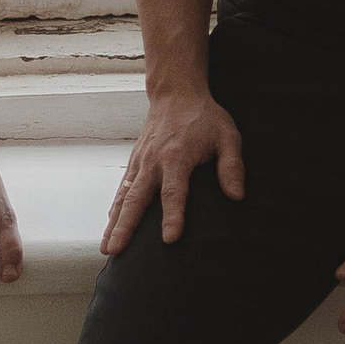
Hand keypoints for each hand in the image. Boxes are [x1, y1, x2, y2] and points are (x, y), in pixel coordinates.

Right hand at [101, 89, 244, 254]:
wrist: (176, 93)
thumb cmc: (204, 117)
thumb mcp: (227, 135)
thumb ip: (232, 166)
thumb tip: (237, 196)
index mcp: (177, 156)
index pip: (174, 192)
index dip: (173, 216)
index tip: (170, 239)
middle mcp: (153, 161)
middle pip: (137, 199)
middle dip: (125, 226)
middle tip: (116, 250)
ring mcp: (141, 161)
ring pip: (124, 196)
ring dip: (114, 222)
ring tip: (107, 248)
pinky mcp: (135, 161)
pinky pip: (122, 188)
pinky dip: (115, 207)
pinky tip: (110, 224)